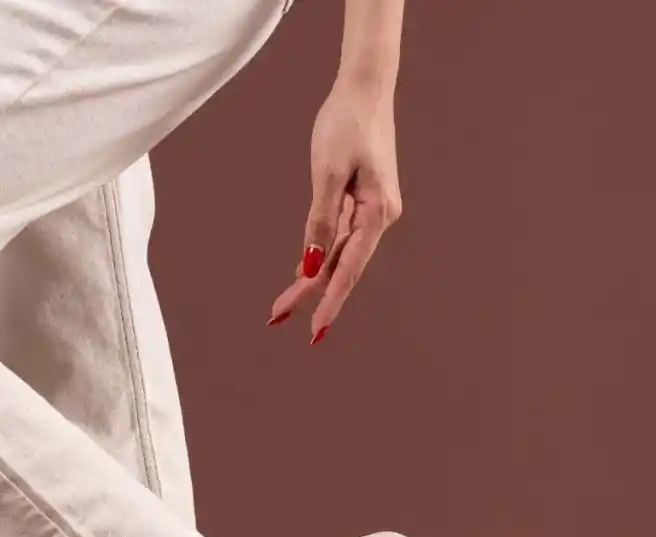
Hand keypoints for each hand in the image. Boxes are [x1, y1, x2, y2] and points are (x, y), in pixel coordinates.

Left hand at [267, 79, 401, 343]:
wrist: (365, 87)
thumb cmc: (347, 123)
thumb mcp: (329, 174)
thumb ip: (321, 222)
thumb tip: (314, 265)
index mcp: (378, 212)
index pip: (349, 268)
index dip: (330, 301)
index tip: (315, 330)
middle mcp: (380, 217)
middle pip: (343, 266)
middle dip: (311, 294)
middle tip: (276, 317)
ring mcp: (374, 211)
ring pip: (340, 254)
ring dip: (312, 278)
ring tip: (282, 305)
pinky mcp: (364, 202)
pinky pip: (340, 237)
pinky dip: (320, 255)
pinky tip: (303, 274)